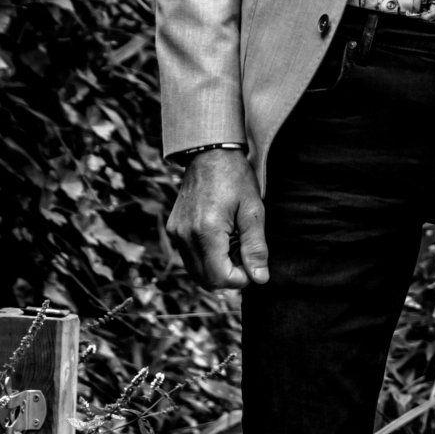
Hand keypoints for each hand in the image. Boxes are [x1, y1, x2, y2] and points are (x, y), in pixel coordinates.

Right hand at [167, 148, 268, 291]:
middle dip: (229, 276)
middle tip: (246, 255)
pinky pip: (189, 257)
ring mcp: (176, 233)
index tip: (254, 265)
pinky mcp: (173, 229)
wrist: (209, 153)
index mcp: (207, 231)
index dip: (241, 279)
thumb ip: (256, 247)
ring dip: (217, 268)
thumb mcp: (253, 211)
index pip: (220, 278)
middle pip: (206, 279)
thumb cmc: (235, 178)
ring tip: (235, 245)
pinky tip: (222, 240)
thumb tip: (260, 278)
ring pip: (196, 271)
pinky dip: (206, 258)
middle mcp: (185, 236)